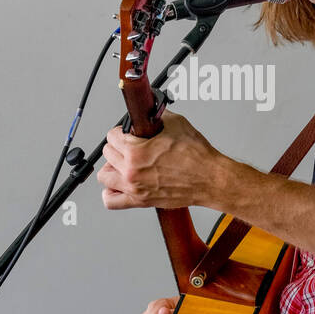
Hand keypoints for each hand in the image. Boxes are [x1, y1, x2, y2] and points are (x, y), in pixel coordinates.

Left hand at [98, 107, 223, 209]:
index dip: (121, 130)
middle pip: (107, 153)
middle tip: (129, 145)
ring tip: (122, 163)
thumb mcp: (175, 123)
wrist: (210, 178)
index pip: (112, 136)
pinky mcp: (140, 201)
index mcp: (136, 151)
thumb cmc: (197, 156)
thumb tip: (149, 112)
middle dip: (117, 146)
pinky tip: (119, 184)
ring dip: (111, 167)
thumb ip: (156, 116)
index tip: (128, 132)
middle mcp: (131, 171)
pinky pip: (111, 201)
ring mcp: (134, 188)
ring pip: (104, 176)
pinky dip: (111, 193)